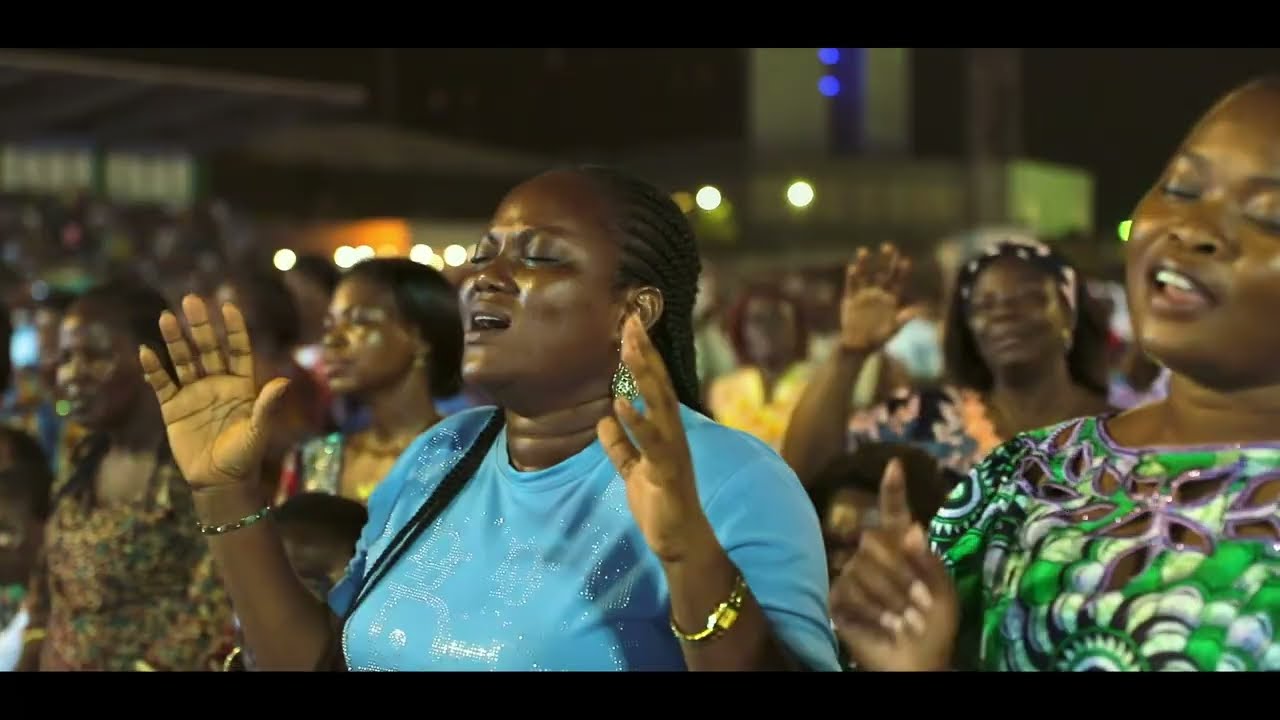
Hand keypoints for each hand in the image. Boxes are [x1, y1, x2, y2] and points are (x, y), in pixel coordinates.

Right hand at [139, 295, 290, 488]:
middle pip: (208, 349)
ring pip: (183, 360)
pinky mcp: (173, 408)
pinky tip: (146, 352)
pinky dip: (154, 369)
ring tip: (166, 316)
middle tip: (191, 299)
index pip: (238, 350)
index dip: (234, 329)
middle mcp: (217, 383)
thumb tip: (283, 382)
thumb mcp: (258, 431)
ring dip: (175, 340)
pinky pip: (162, 384)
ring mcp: (193, 393)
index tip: (228, 306)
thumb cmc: (244, 457)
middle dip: (200, 325)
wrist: (219, 481)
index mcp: (242, 385)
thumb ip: (266, 406)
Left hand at [598, 315, 716, 564]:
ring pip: (660, 405)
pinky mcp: (667, 473)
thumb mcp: (632, 470)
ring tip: (628, 349)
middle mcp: (673, 434)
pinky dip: (636, 422)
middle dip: (645, 353)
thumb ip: (620, 446)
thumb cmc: (661, 505)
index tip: (630, 325)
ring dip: (645, 375)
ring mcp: (673, 451)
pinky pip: (651, 444)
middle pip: (659, 385)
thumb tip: (604, 419)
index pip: (654, 386)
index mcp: (665, 431)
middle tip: (632, 321)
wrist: (681, 543)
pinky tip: (620, 403)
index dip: (643, 356)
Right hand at [830, 459, 957, 670]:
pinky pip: (849, 591)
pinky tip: (885, 626)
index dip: (893, 490)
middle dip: (901, 575)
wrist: (916, 661)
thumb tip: (912, 529)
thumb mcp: (943, 593)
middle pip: (875, 542)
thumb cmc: (933, 627)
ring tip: (905, 622)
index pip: (893, 513)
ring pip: (862, 569)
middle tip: (920, 605)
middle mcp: (873, 555)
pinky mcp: (837, 597)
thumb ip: (929, 561)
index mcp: (903, 548)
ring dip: (890, 600)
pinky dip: (872, 612)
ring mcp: (852, 575)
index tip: (895, 465)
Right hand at [840, 244, 919, 353]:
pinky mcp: (850, 299)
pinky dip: (851, 277)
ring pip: (865, 275)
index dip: (901, 271)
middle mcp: (878, 293)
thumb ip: (902, 320)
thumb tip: (916, 311)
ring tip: (864, 251)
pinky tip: (852, 268)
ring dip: (864, 263)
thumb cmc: (878, 340)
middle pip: (883, 273)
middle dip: (886, 260)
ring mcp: (864, 295)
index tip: (905, 261)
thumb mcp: (892, 331)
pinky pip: (851, 285)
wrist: (858, 346)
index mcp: (891, 299)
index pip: (898, 281)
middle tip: (888, 246)